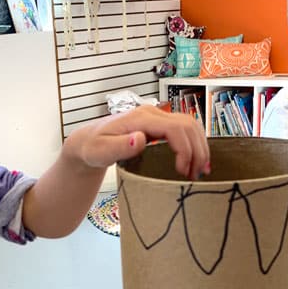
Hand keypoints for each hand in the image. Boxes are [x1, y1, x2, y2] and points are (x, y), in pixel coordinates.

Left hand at [64, 105, 209, 180]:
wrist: (89, 141)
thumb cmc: (93, 147)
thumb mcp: (101, 151)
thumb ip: (120, 146)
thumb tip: (141, 139)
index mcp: (141, 118)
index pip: (175, 128)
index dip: (184, 149)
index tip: (182, 171)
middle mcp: (152, 114)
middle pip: (188, 125)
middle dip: (197, 150)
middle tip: (196, 174)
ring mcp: (157, 118)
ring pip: (190, 126)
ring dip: (199, 147)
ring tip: (199, 171)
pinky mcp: (159, 125)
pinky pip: (184, 130)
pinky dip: (194, 144)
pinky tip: (196, 161)